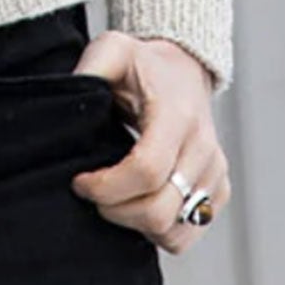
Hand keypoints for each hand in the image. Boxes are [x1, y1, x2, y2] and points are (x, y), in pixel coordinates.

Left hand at [67, 32, 232, 255]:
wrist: (183, 70)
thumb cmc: (144, 64)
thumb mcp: (111, 50)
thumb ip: (88, 71)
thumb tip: (65, 105)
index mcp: (177, 115)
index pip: (147, 170)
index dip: (106, 186)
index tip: (80, 181)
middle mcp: (203, 149)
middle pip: (159, 210)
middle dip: (115, 210)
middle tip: (93, 193)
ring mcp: (215, 174)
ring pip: (173, 231)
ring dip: (134, 225)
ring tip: (114, 199)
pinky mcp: (219, 192)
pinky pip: (187, 234)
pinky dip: (158, 231)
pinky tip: (137, 205)